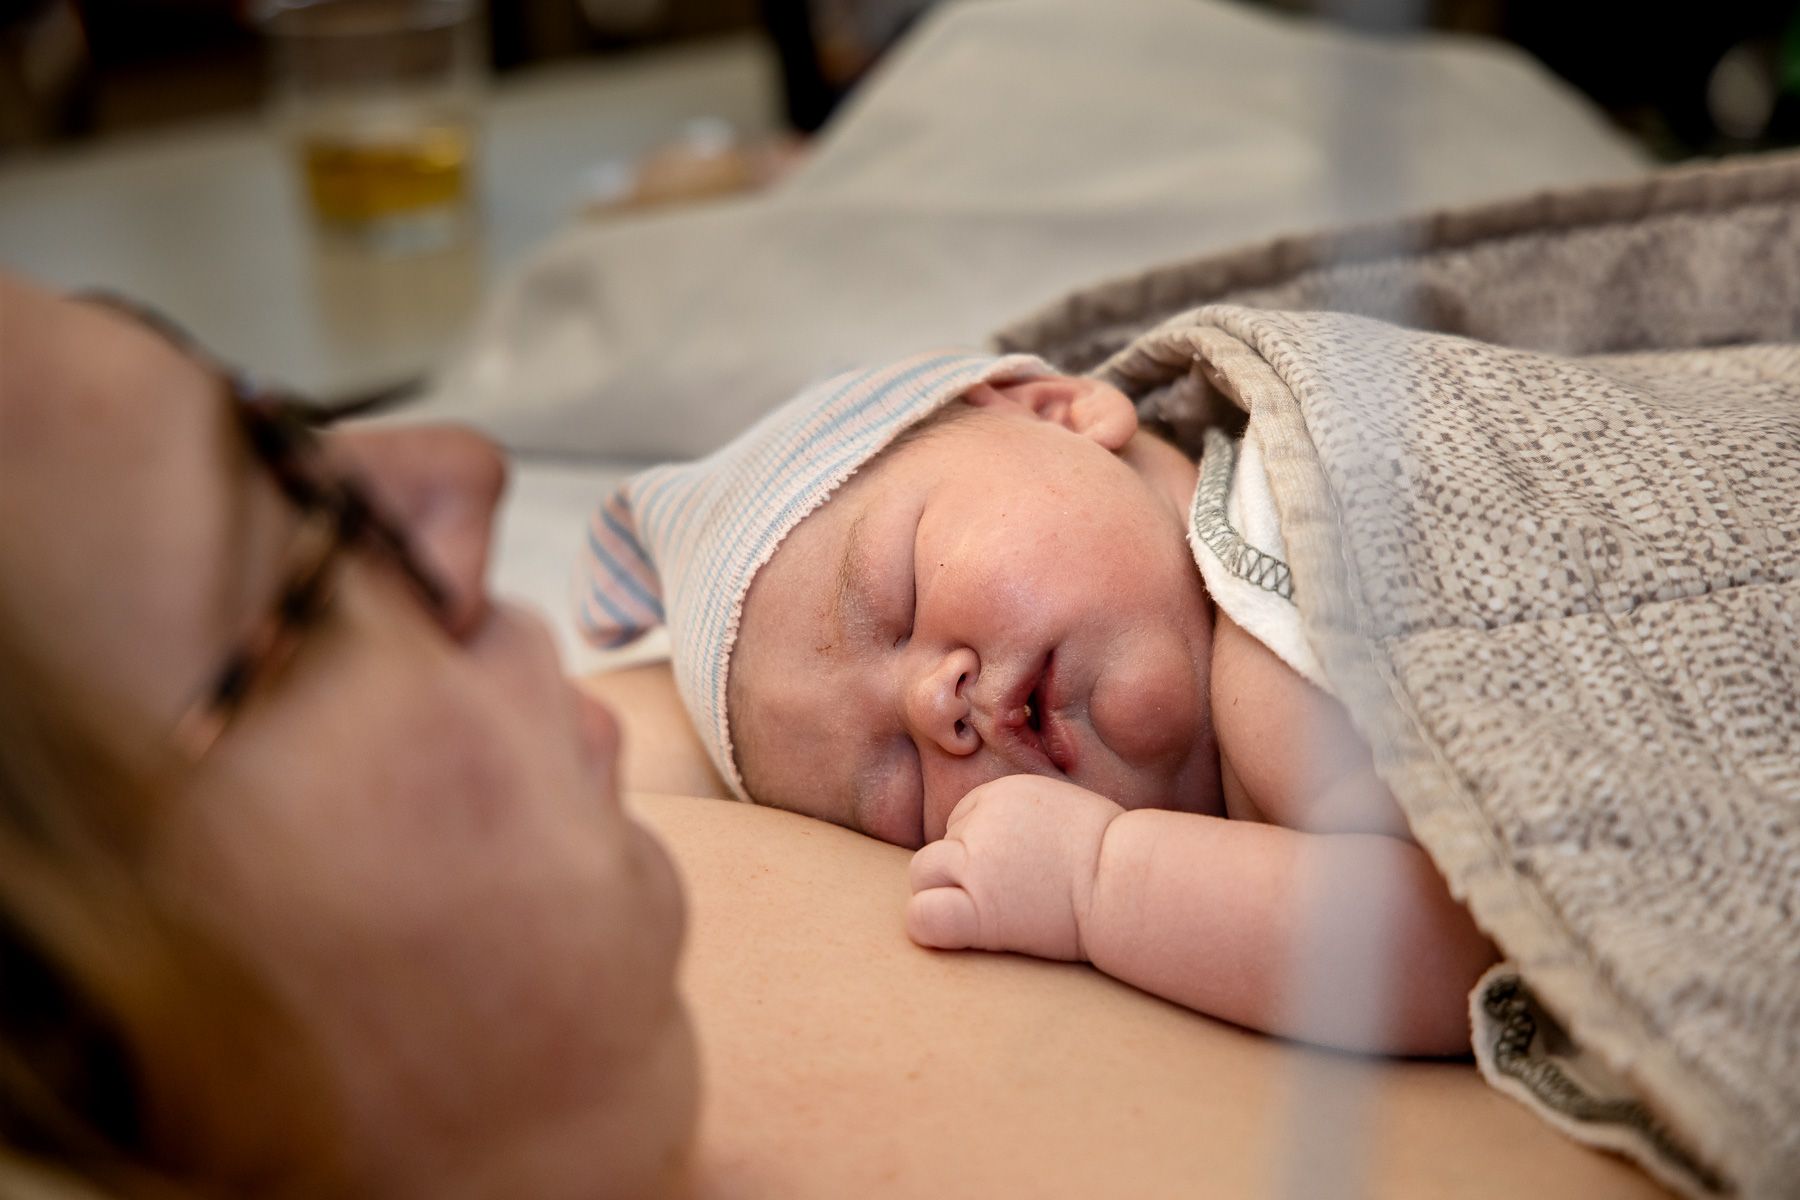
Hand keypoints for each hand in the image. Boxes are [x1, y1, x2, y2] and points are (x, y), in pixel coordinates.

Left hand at [906, 776, 1123, 961]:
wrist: (1129, 882)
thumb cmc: (1113, 856)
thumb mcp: (1063, 812)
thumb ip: (1023, 818)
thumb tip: (1005, 844)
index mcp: (1001, 793)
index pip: (961, 819)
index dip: (982, 849)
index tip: (1017, 872)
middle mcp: (981, 822)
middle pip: (940, 846)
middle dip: (960, 871)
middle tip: (1004, 896)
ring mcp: (976, 863)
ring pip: (923, 874)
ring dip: (947, 894)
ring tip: (991, 914)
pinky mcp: (980, 907)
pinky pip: (922, 915)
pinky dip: (929, 926)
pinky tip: (960, 933)